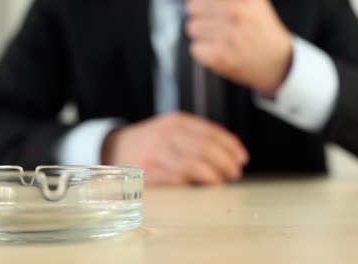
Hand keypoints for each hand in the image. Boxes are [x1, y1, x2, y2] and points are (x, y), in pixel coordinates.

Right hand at [101, 112, 248, 185]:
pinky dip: (191, 183)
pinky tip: (201, 186)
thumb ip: (196, 136)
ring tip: (222, 180)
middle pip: (204, 147)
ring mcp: (155, 152)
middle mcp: (165, 134)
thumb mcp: (171, 129)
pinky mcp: (146, 171)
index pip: (210, 131)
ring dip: (212, 174)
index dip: (230, 145)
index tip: (242, 157)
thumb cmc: (150, 142)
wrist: (115, 148)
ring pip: (191, 163)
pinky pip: (174, 178)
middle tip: (235, 172)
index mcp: (175, 121)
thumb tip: (229, 151)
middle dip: (225, 161)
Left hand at [186, 0, 292, 95]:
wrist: (278, 63)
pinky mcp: (219, 55)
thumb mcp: (252, 3)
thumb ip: (225, 0)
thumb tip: (192, 0)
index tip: (211, 8)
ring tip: (221, 38)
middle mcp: (236, 12)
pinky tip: (220, 51)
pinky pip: (195, 48)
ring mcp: (227, 35)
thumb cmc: (262, 32)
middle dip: (203, 16)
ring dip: (203, 34)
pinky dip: (204, 52)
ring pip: (192, 28)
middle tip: (218, 25)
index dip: (205, 2)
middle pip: (193, 7)